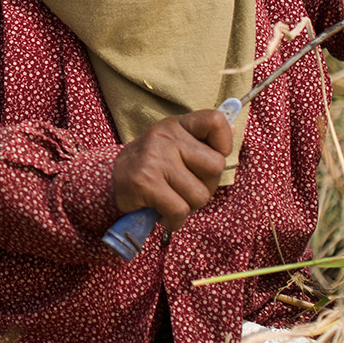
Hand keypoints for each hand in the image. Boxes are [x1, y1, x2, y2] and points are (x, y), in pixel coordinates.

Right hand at [110, 109, 232, 232]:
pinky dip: (174, 220)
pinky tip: (162, 213)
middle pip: (215, 167)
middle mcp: (166, 137)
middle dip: (206, 186)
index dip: (223, 143)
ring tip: (170, 200)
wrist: (108, 182)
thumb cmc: (152, 166)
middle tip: (184, 188)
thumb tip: (234, 128)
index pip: (215, 121)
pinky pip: (179, 210)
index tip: (210, 158)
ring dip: (188, 207)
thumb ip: (202, 141)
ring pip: (199, 195)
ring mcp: (155, 158)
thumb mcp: (174, 145)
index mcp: (177, 125)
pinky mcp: (145, 182)